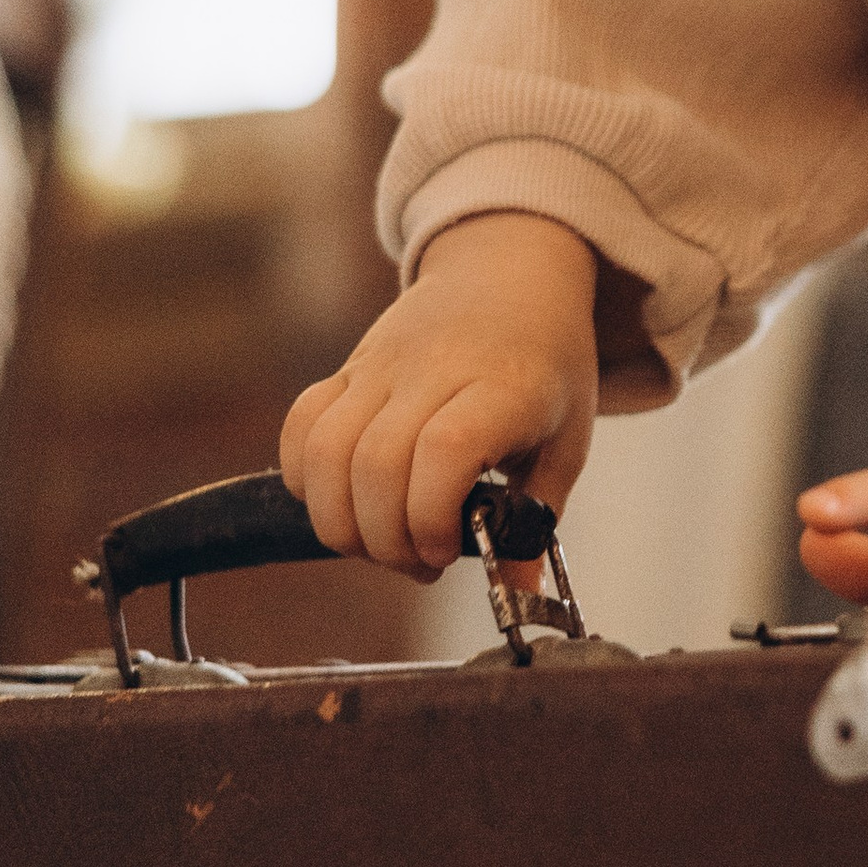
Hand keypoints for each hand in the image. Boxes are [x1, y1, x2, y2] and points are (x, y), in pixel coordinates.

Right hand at [281, 213, 599, 577]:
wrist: (509, 272)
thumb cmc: (546, 362)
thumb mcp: (567, 437)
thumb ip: (537, 518)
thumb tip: (520, 594)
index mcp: (503, 387)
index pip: (442, 451)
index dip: (432, 516)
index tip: (449, 550)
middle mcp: (434, 372)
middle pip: (376, 466)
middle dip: (388, 540)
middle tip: (421, 559)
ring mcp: (382, 366)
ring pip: (325, 453)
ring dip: (341, 521)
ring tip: (382, 540)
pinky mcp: (347, 368)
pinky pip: (300, 428)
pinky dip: (305, 480)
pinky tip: (346, 501)